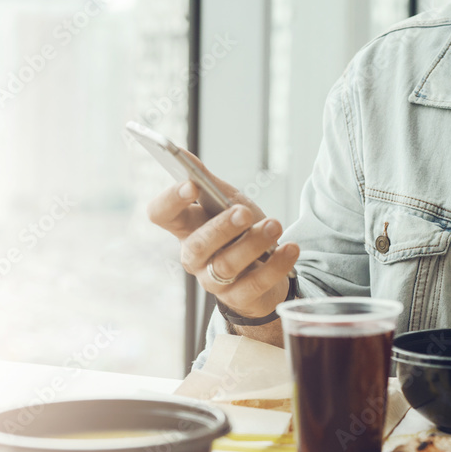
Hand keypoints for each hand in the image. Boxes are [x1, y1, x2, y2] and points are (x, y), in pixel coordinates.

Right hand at [146, 150, 299, 320]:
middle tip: (244, 212)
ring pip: (226, 266)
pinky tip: (290, 248)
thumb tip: (183, 154)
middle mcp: (194, 256)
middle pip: (196, 245)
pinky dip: (276, 266)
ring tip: (275, 226)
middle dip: (220, 228)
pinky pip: (255, 284)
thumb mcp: (226, 202)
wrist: (266, 268)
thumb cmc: (241, 230)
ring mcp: (214, 281)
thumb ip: (206, 180)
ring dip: (252, 244)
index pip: (160, 214)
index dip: (171, 200)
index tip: (191, 185)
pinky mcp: (240, 297)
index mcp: (185, 227)